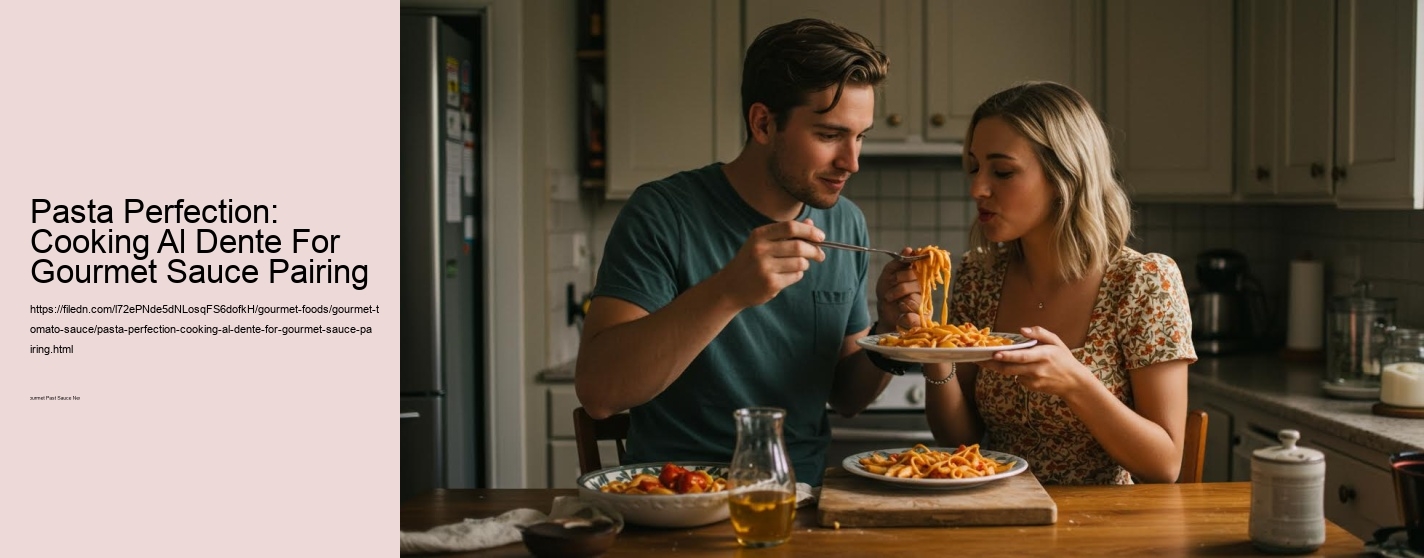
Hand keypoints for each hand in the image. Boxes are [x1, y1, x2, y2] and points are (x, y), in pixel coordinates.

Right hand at [714, 218, 825, 308]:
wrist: (731, 286)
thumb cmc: (751, 262)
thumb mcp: (763, 243)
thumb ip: (786, 233)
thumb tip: (811, 224)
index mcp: (759, 235)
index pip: (791, 227)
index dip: (810, 231)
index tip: (821, 237)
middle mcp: (761, 250)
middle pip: (799, 246)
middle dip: (814, 250)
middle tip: (820, 255)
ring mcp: (765, 267)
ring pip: (800, 263)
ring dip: (805, 264)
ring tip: (799, 265)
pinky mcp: (770, 283)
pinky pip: (796, 276)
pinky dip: (797, 275)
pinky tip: (787, 275)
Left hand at [874, 247, 921, 331]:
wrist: (883, 313)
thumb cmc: (887, 292)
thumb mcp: (887, 276)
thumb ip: (897, 263)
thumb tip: (909, 249)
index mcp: (916, 277)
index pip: (920, 265)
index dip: (911, 265)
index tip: (900, 269)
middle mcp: (922, 287)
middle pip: (914, 278)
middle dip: (898, 281)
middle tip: (889, 286)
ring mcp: (923, 302)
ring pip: (915, 295)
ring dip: (898, 295)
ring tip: (889, 298)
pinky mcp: (921, 318)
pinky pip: (916, 316)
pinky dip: (907, 316)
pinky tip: (900, 312)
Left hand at [977, 326, 1091, 397]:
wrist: (1073, 382)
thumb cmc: (1064, 359)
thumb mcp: (1056, 342)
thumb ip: (1040, 333)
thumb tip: (1022, 330)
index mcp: (1044, 355)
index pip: (1023, 357)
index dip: (1008, 356)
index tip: (995, 353)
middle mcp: (1038, 369)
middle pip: (1010, 368)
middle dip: (992, 364)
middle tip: (978, 358)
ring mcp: (1034, 380)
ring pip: (1011, 373)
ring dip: (999, 367)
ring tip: (985, 360)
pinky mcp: (1031, 387)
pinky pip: (1017, 378)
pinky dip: (1014, 371)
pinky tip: (1016, 366)